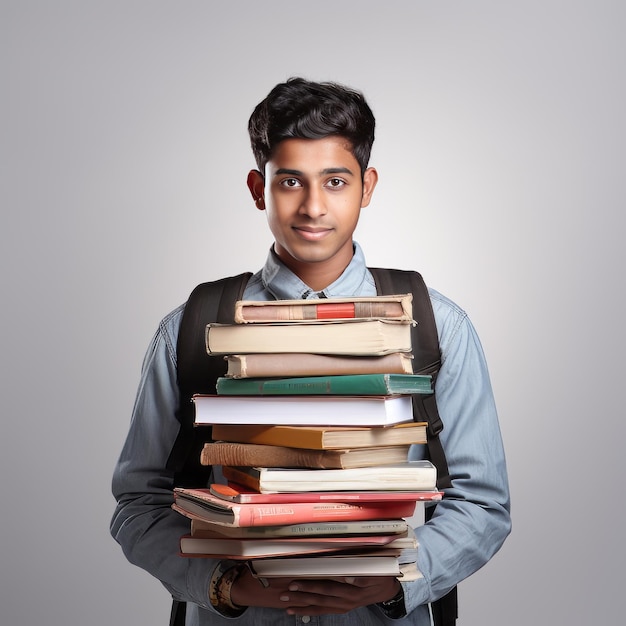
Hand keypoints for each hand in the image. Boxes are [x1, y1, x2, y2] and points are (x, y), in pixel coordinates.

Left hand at [280, 576, 401, 615]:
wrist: (386, 590)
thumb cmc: (379, 575)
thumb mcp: (376, 572)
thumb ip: (362, 575)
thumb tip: (347, 577)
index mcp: (353, 590)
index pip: (329, 587)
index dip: (312, 584)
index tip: (298, 579)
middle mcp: (347, 600)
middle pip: (322, 597)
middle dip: (303, 594)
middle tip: (286, 590)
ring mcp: (344, 606)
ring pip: (320, 606)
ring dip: (302, 605)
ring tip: (287, 604)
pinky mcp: (342, 609)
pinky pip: (323, 611)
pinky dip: (309, 611)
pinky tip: (297, 611)